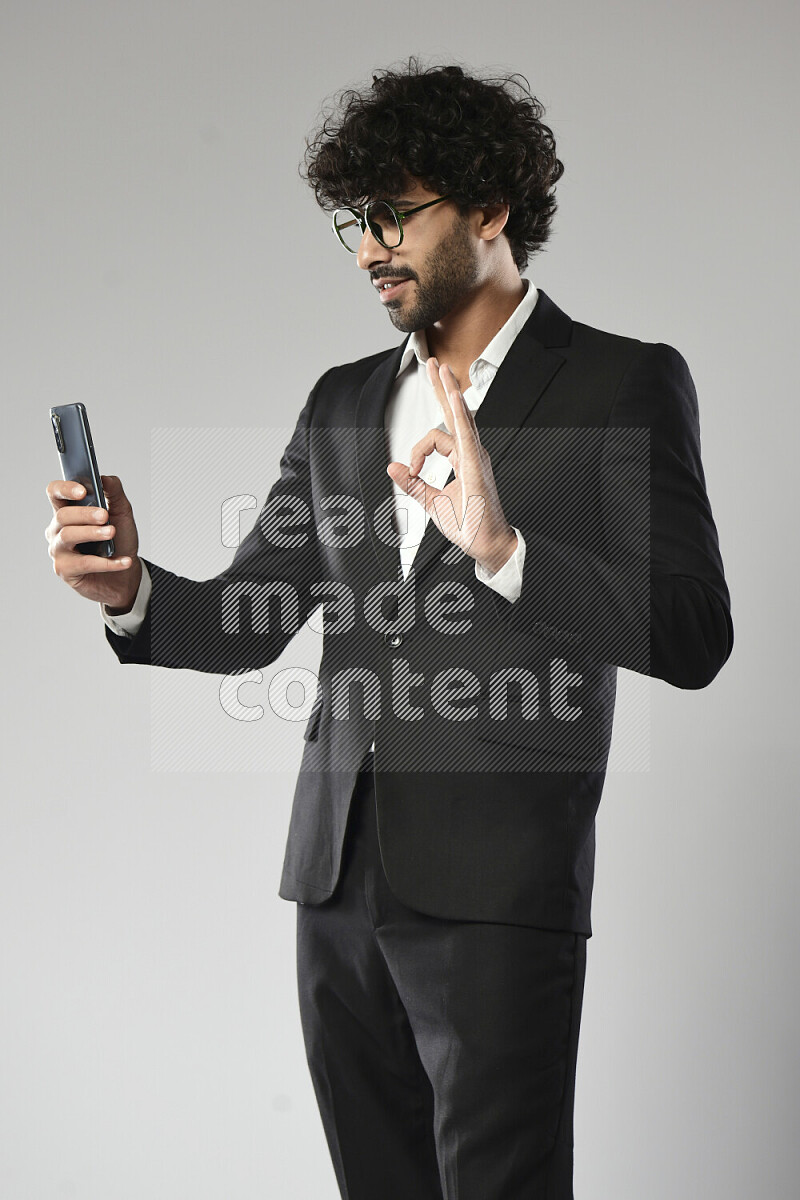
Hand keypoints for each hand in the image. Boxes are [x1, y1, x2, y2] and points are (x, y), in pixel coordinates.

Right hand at [45, 474, 141, 611]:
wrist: (125, 575)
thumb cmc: (119, 542)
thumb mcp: (122, 514)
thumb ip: (114, 493)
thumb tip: (105, 478)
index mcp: (68, 511)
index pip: (55, 492)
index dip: (65, 489)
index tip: (83, 491)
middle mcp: (58, 529)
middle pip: (62, 515)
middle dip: (85, 514)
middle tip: (104, 516)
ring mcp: (58, 550)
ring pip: (68, 536)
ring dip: (92, 533)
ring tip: (111, 533)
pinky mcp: (64, 570)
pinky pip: (83, 564)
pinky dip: (106, 562)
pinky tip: (124, 560)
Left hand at [386, 358, 517, 572]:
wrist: (487, 545)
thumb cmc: (468, 525)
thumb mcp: (431, 503)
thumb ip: (413, 484)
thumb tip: (393, 466)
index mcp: (463, 459)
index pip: (436, 438)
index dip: (417, 450)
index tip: (411, 470)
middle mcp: (471, 453)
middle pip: (455, 413)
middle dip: (442, 387)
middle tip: (433, 364)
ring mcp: (476, 457)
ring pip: (460, 417)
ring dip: (448, 391)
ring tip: (440, 368)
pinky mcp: (476, 465)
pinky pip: (466, 434)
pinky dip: (458, 414)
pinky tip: (453, 395)